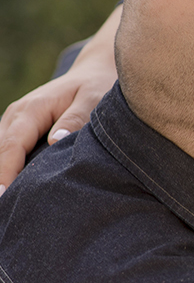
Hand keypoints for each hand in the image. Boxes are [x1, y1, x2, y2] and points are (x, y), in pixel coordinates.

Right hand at [0, 6, 120, 191]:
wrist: (93, 73)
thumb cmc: (96, 87)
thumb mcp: (93, 98)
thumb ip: (76, 118)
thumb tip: (55, 140)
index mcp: (31, 110)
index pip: (10, 146)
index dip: (4, 173)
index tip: (2, 196)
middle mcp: (15, 117)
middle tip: (5, 209)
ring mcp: (13, 125)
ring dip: (0, 176)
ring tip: (7, 206)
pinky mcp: (18, 133)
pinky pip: (6, 153)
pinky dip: (6, 170)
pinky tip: (10, 191)